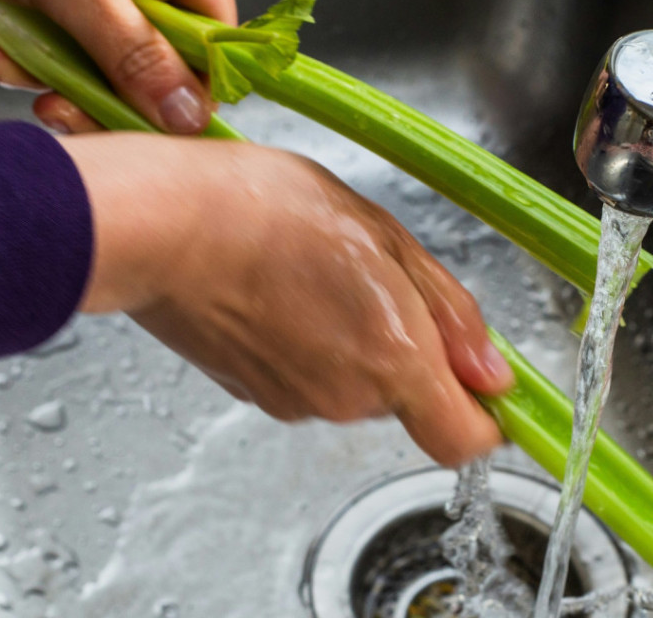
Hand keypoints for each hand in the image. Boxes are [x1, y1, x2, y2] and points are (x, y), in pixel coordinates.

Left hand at [0, 0, 236, 133]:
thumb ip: (135, 53)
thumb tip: (189, 117)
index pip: (208, 54)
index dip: (181, 99)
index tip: (140, 124)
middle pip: (149, 81)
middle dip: (90, 96)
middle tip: (52, 106)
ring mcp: (100, 9)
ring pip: (90, 79)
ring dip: (33, 77)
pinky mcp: (54, 18)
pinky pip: (47, 64)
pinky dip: (7, 60)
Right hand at [59, 133, 513, 464]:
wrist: (159, 227)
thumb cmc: (263, 212)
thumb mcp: (383, 236)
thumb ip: (448, 313)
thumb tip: (493, 375)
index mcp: (393, 358)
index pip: (466, 440)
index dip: (484, 417)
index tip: (484, 382)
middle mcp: (348, 398)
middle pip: (407, 397)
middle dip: (404, 345)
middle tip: (372, 274)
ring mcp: (296, 402)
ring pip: (354, 384)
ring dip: (351, 338)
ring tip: (313, 272)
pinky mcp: (253, 395)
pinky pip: (306, 378)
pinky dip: (305, 343)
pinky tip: (278, 291)